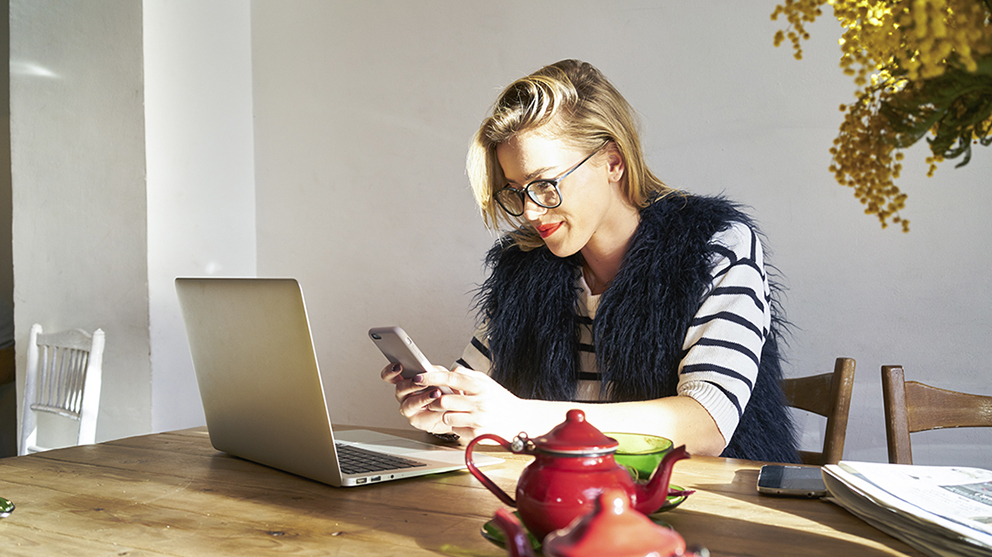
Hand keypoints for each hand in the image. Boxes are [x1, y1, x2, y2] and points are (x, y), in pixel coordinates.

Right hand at [380, 363, 454, 434]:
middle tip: (421, 380)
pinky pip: (423, 417)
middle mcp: (404, 395)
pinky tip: (441, 405)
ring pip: (409, 404)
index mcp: (405, 381)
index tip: (399, 366)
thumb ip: (436, 371)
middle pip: (399, 388)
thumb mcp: (442, 375)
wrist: (453, 409)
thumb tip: (439, 368)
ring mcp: (409, 409)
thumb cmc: (444, 390)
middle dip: (410, 384)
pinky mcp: (418, 421)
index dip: (390, 371)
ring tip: (436, 393)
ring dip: (423, 398)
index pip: (390, 376)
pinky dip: (433, 409)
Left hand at [410, 365, 527, 439]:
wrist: (520, 420)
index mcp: (481, 386)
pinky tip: (466, 422)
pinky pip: (455, 429)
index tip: (419, 376)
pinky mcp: (476, 435)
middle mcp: (480, 403)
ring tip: (456, 411)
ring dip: (446, 414)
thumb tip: (450, 370)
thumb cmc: (501, 401)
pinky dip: (457, 425)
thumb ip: (469, 374)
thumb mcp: (488, 382)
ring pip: (446, 417)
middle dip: (436, 400)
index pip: (452, 377)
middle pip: (444, 400)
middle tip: (436, 400)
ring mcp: (478, 420)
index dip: (432, 376)